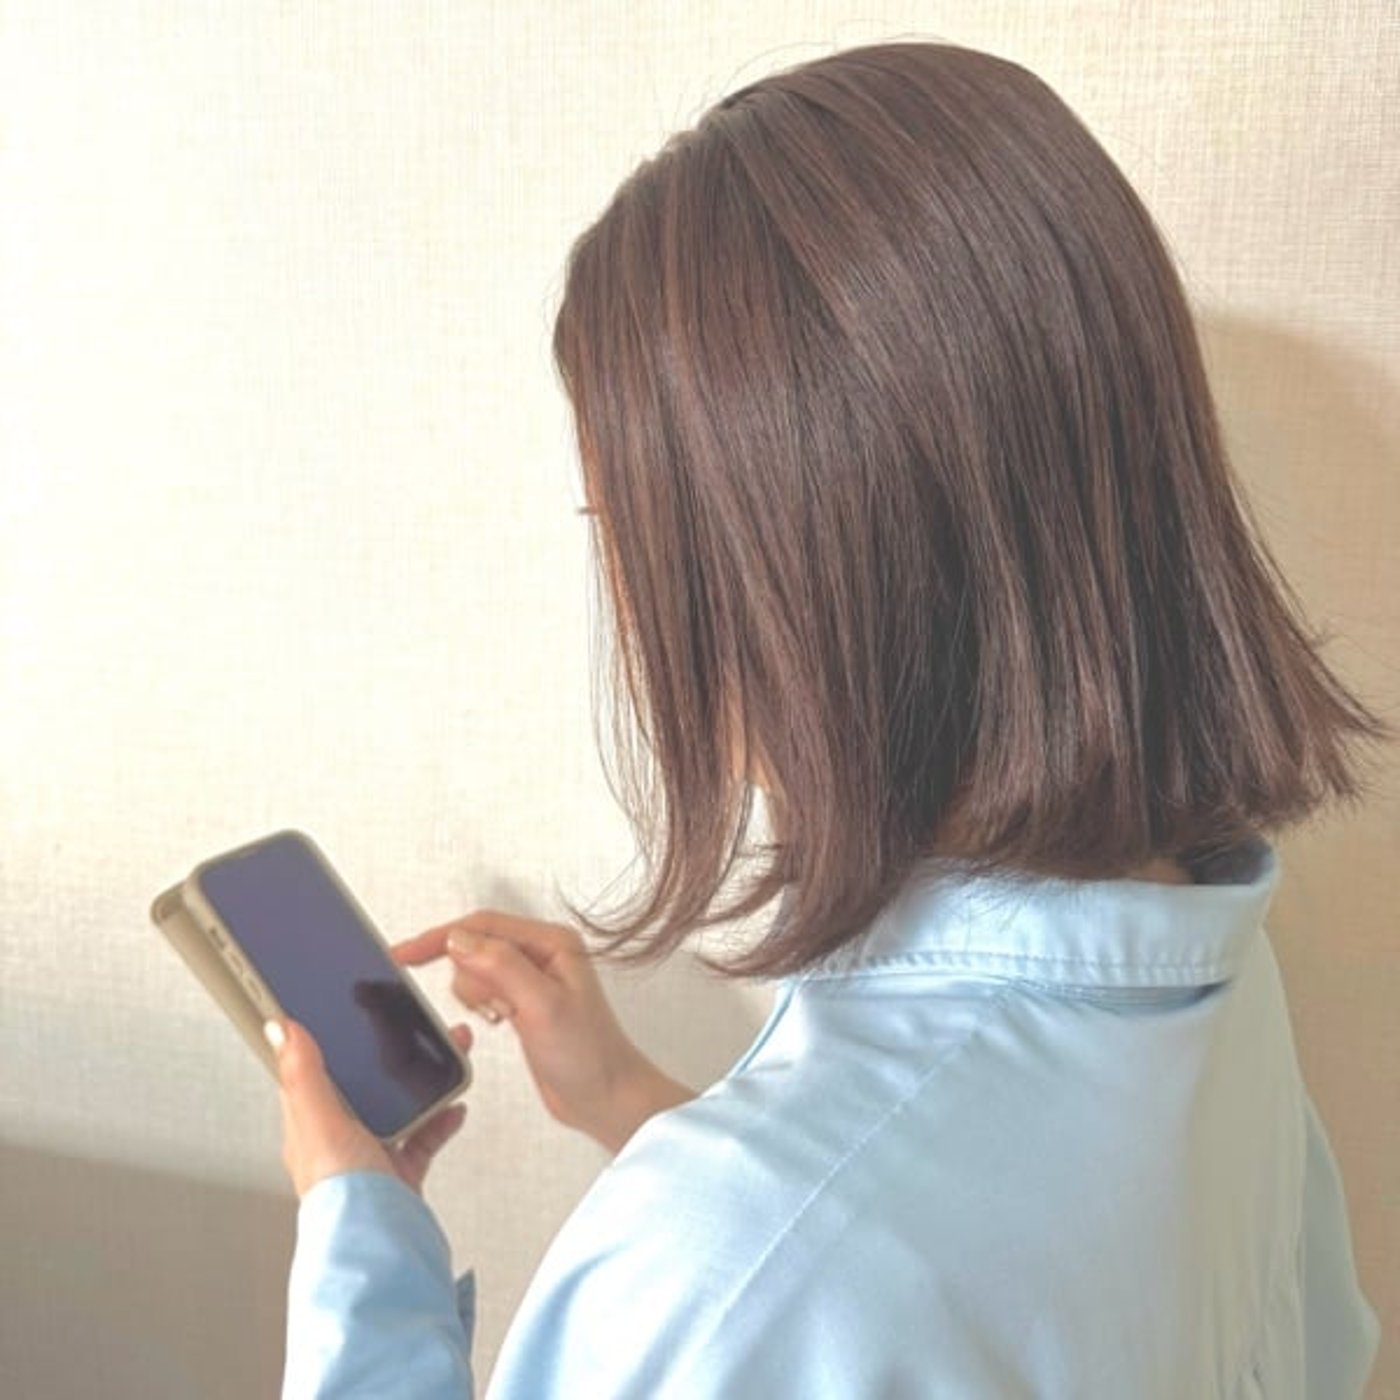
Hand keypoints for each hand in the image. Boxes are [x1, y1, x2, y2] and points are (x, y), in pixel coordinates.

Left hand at [266, 1016, 472, 1198]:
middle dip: (392, 1054)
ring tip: (446, 1058)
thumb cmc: (341, 1196)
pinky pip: (424, 1137)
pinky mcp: (401, 1172)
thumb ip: (304, 1075)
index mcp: (310, 1126)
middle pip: (366, 1083)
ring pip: (399, 1104)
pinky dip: (441, 1119)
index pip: (314, 1072)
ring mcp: (372, 1155)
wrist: (381, 1248)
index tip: (347, 1014)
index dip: (330, 1040)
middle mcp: (339, 1140)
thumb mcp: (321, 1123)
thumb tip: (280, 1029)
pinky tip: (454, 1107)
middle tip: (414, 1028)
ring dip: (422, 1080)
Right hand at [392, 913, 693, 1153]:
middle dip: (472, 979)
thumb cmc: (588, 1054)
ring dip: (479, 996)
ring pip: (476, 971)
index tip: (403, 954)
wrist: (604, 1097)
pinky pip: (484, 991)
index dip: (440, 937)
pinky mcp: (523, 1002)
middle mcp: (543, 953)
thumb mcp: (542, 1006)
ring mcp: (532, 978)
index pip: (483, 925)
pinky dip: (482, 1005)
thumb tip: (458, 940)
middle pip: (475, 946)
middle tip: (496, 1010)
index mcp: (553, 942)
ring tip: (506, 1019)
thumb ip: (501, 967)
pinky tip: (501, 1022)